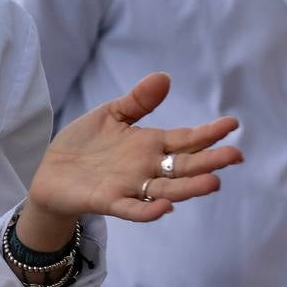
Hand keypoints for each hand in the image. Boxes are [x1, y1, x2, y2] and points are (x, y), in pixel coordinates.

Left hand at [16, 73, 241, 249]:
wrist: (51, 172)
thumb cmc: (84, 144)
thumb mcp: (111, 115)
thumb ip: (138, 101)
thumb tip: (165, 77)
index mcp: (149, 145)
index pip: (185, 140)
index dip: (208, 133)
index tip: (232, 124)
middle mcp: (146, 168)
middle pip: (184, 166)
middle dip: (210, 161)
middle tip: (236, 155)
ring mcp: (129, 186)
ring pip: (166, 190)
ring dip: (189, 188)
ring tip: (213, 183)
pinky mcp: (108, 201)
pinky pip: (132, 209)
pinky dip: (148, 210)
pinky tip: (165, 206)